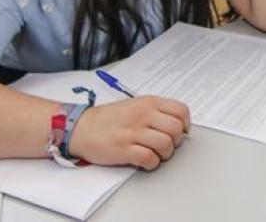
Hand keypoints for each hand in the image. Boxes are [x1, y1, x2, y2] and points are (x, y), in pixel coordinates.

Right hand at [68, 96, 189, 170]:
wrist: (80, 127)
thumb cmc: (108, 118)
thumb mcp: (135, 104)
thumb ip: (155, 111)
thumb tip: (177, 123)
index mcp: (148, 102)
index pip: (181, 111)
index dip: (185, 124)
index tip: (181, 131)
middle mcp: (143, 115)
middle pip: (176, 129)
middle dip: (176, 141)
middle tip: (168, 145)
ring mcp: (133, 132)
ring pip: (166, 144)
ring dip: (165, 154)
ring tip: (156, 154)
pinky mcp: (124, 150)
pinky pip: (149, 159)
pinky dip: (152, 164)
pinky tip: (145, 161)